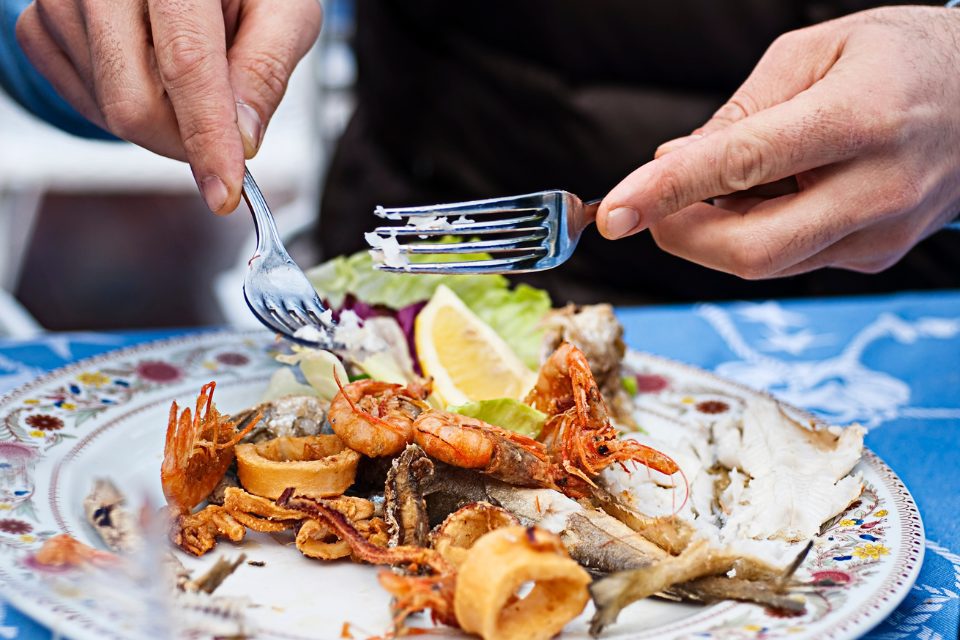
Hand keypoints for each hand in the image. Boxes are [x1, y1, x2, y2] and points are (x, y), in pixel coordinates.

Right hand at [16, 0, 321, 212]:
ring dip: (161, 121)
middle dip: (184, 142)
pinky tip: (149, 72)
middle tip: (223, 134)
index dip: (207, 137)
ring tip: (188, 71)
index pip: (187, 64)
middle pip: (133, 103)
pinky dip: (124, 107)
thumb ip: (266, 70)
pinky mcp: (39, 23)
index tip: (225, 191)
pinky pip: (80, 100)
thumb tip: (243, 138)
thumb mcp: (283, 11)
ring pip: (108, 110)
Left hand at [596, 6, 959, 277]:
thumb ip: (739, 113)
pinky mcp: (876, 257)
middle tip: (651, 204)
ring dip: (713, 233)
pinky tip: (765, 196)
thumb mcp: (815, 52)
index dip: (667, 193)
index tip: (613, 214)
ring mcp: (881, 234)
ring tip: (719, 185)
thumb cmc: (902, 59)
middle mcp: (877, 189)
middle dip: (680, 235)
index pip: (742, 164)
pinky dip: (752, 234)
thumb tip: (671, 163)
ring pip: (765, 263)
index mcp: (859, 118)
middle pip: (750, 249)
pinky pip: (790, 259)